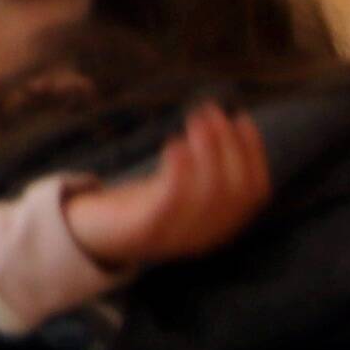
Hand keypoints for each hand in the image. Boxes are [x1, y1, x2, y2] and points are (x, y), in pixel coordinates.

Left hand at [59, 100, 275, 271]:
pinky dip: (180, 173)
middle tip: (211, 111)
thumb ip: (202, 168)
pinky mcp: (146, 233)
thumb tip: (221, 123)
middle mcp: (207, 235)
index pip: (255, 191)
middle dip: (229, 146)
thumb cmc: (140, 203)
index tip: (241, 117)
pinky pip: (172, 205)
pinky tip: (175, 144)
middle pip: (235, 191)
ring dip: (208, 151)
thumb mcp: (178, 186)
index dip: (253, 153)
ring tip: (196, 119)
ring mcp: (178, 238)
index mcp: (221, 226)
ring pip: (209, 196)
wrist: (94, 234)